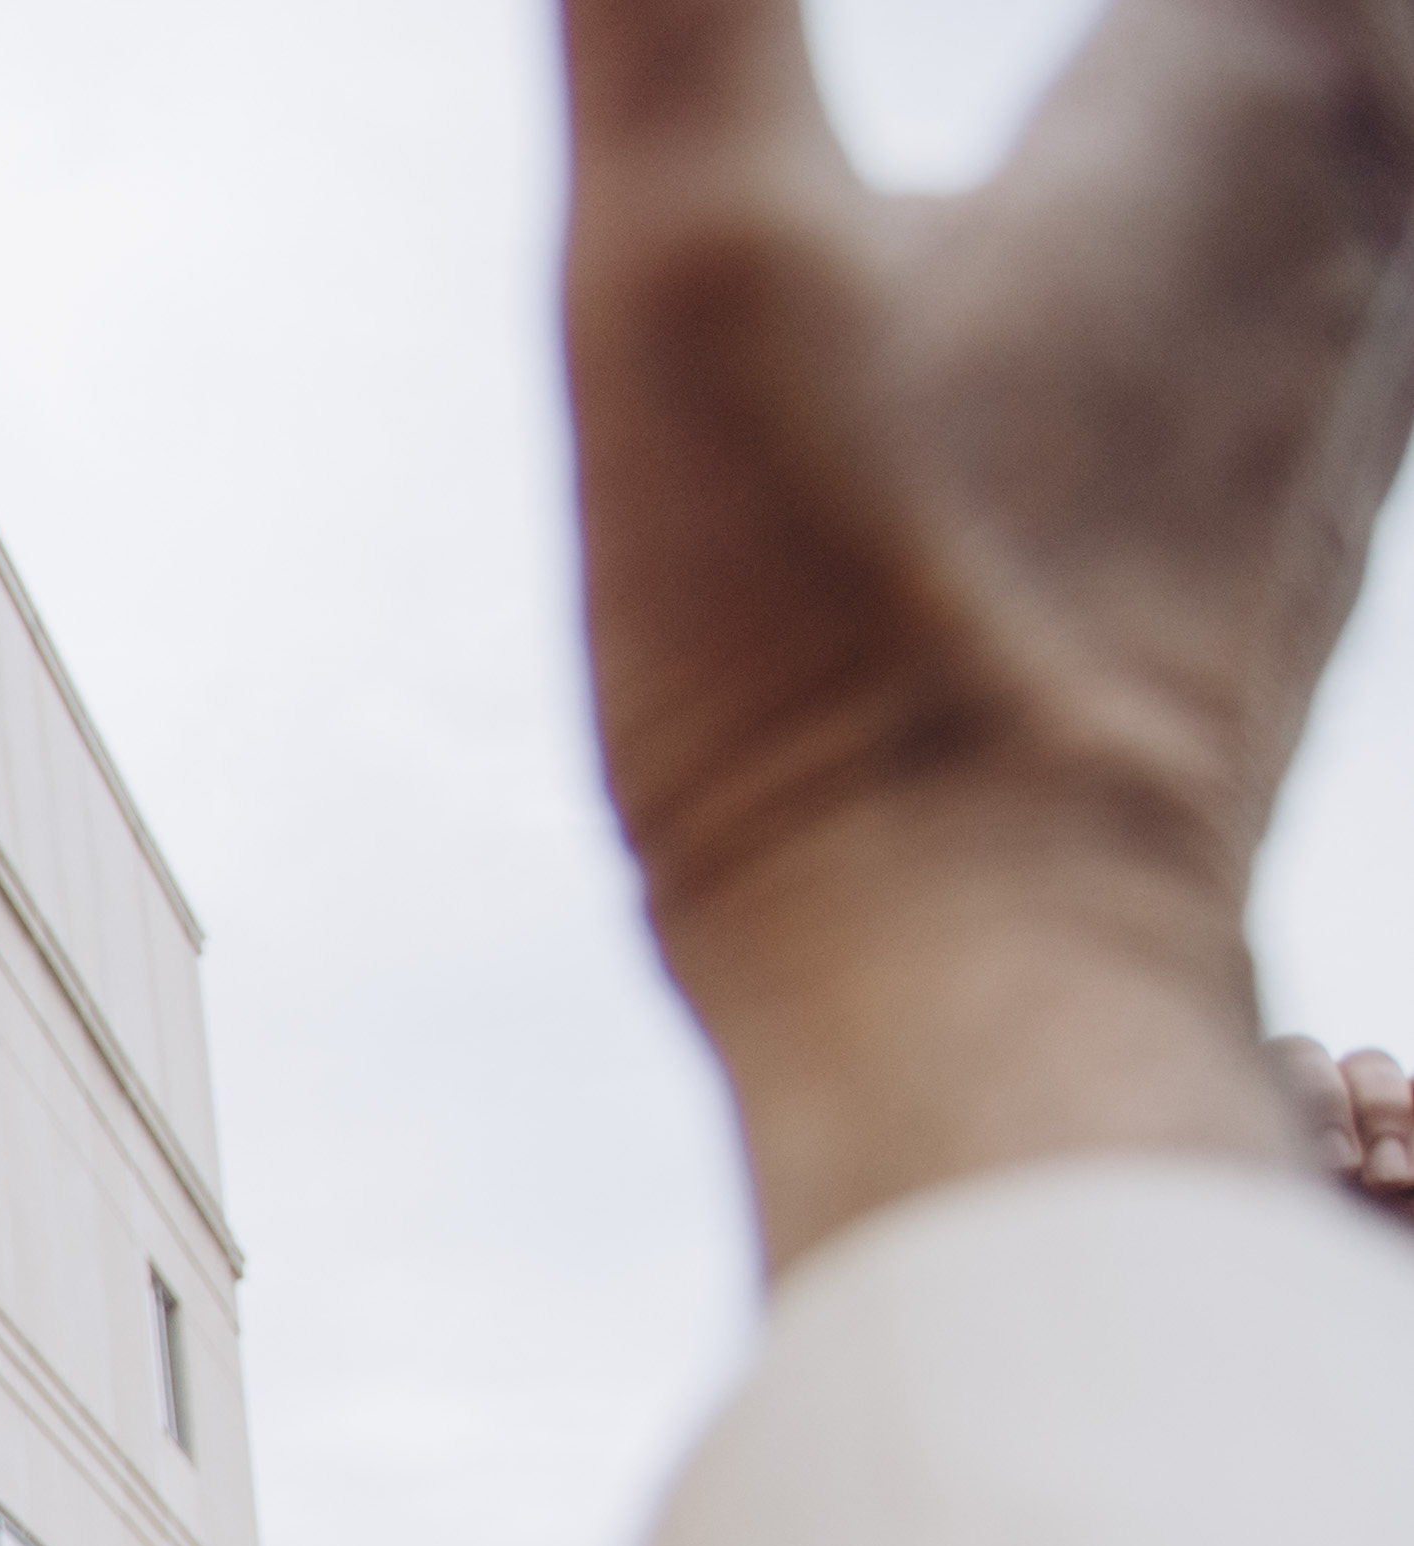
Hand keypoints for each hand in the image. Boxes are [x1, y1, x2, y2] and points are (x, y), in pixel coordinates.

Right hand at [561, 0, 1413, 1264]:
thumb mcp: (680, 255)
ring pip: (1387, 95)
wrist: (985, 972)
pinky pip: (1380, 214)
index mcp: (1251, 75)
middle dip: (1264, 13)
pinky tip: (1239, 167)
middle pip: (1345, 14)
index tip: (991, 68)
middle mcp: (1381, 172)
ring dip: (1305, 58)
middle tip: (1128, 41)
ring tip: (1198, 72)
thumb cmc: (832, 642)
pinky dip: (1325, 131)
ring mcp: (1382, 332)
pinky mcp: (1332, 468)